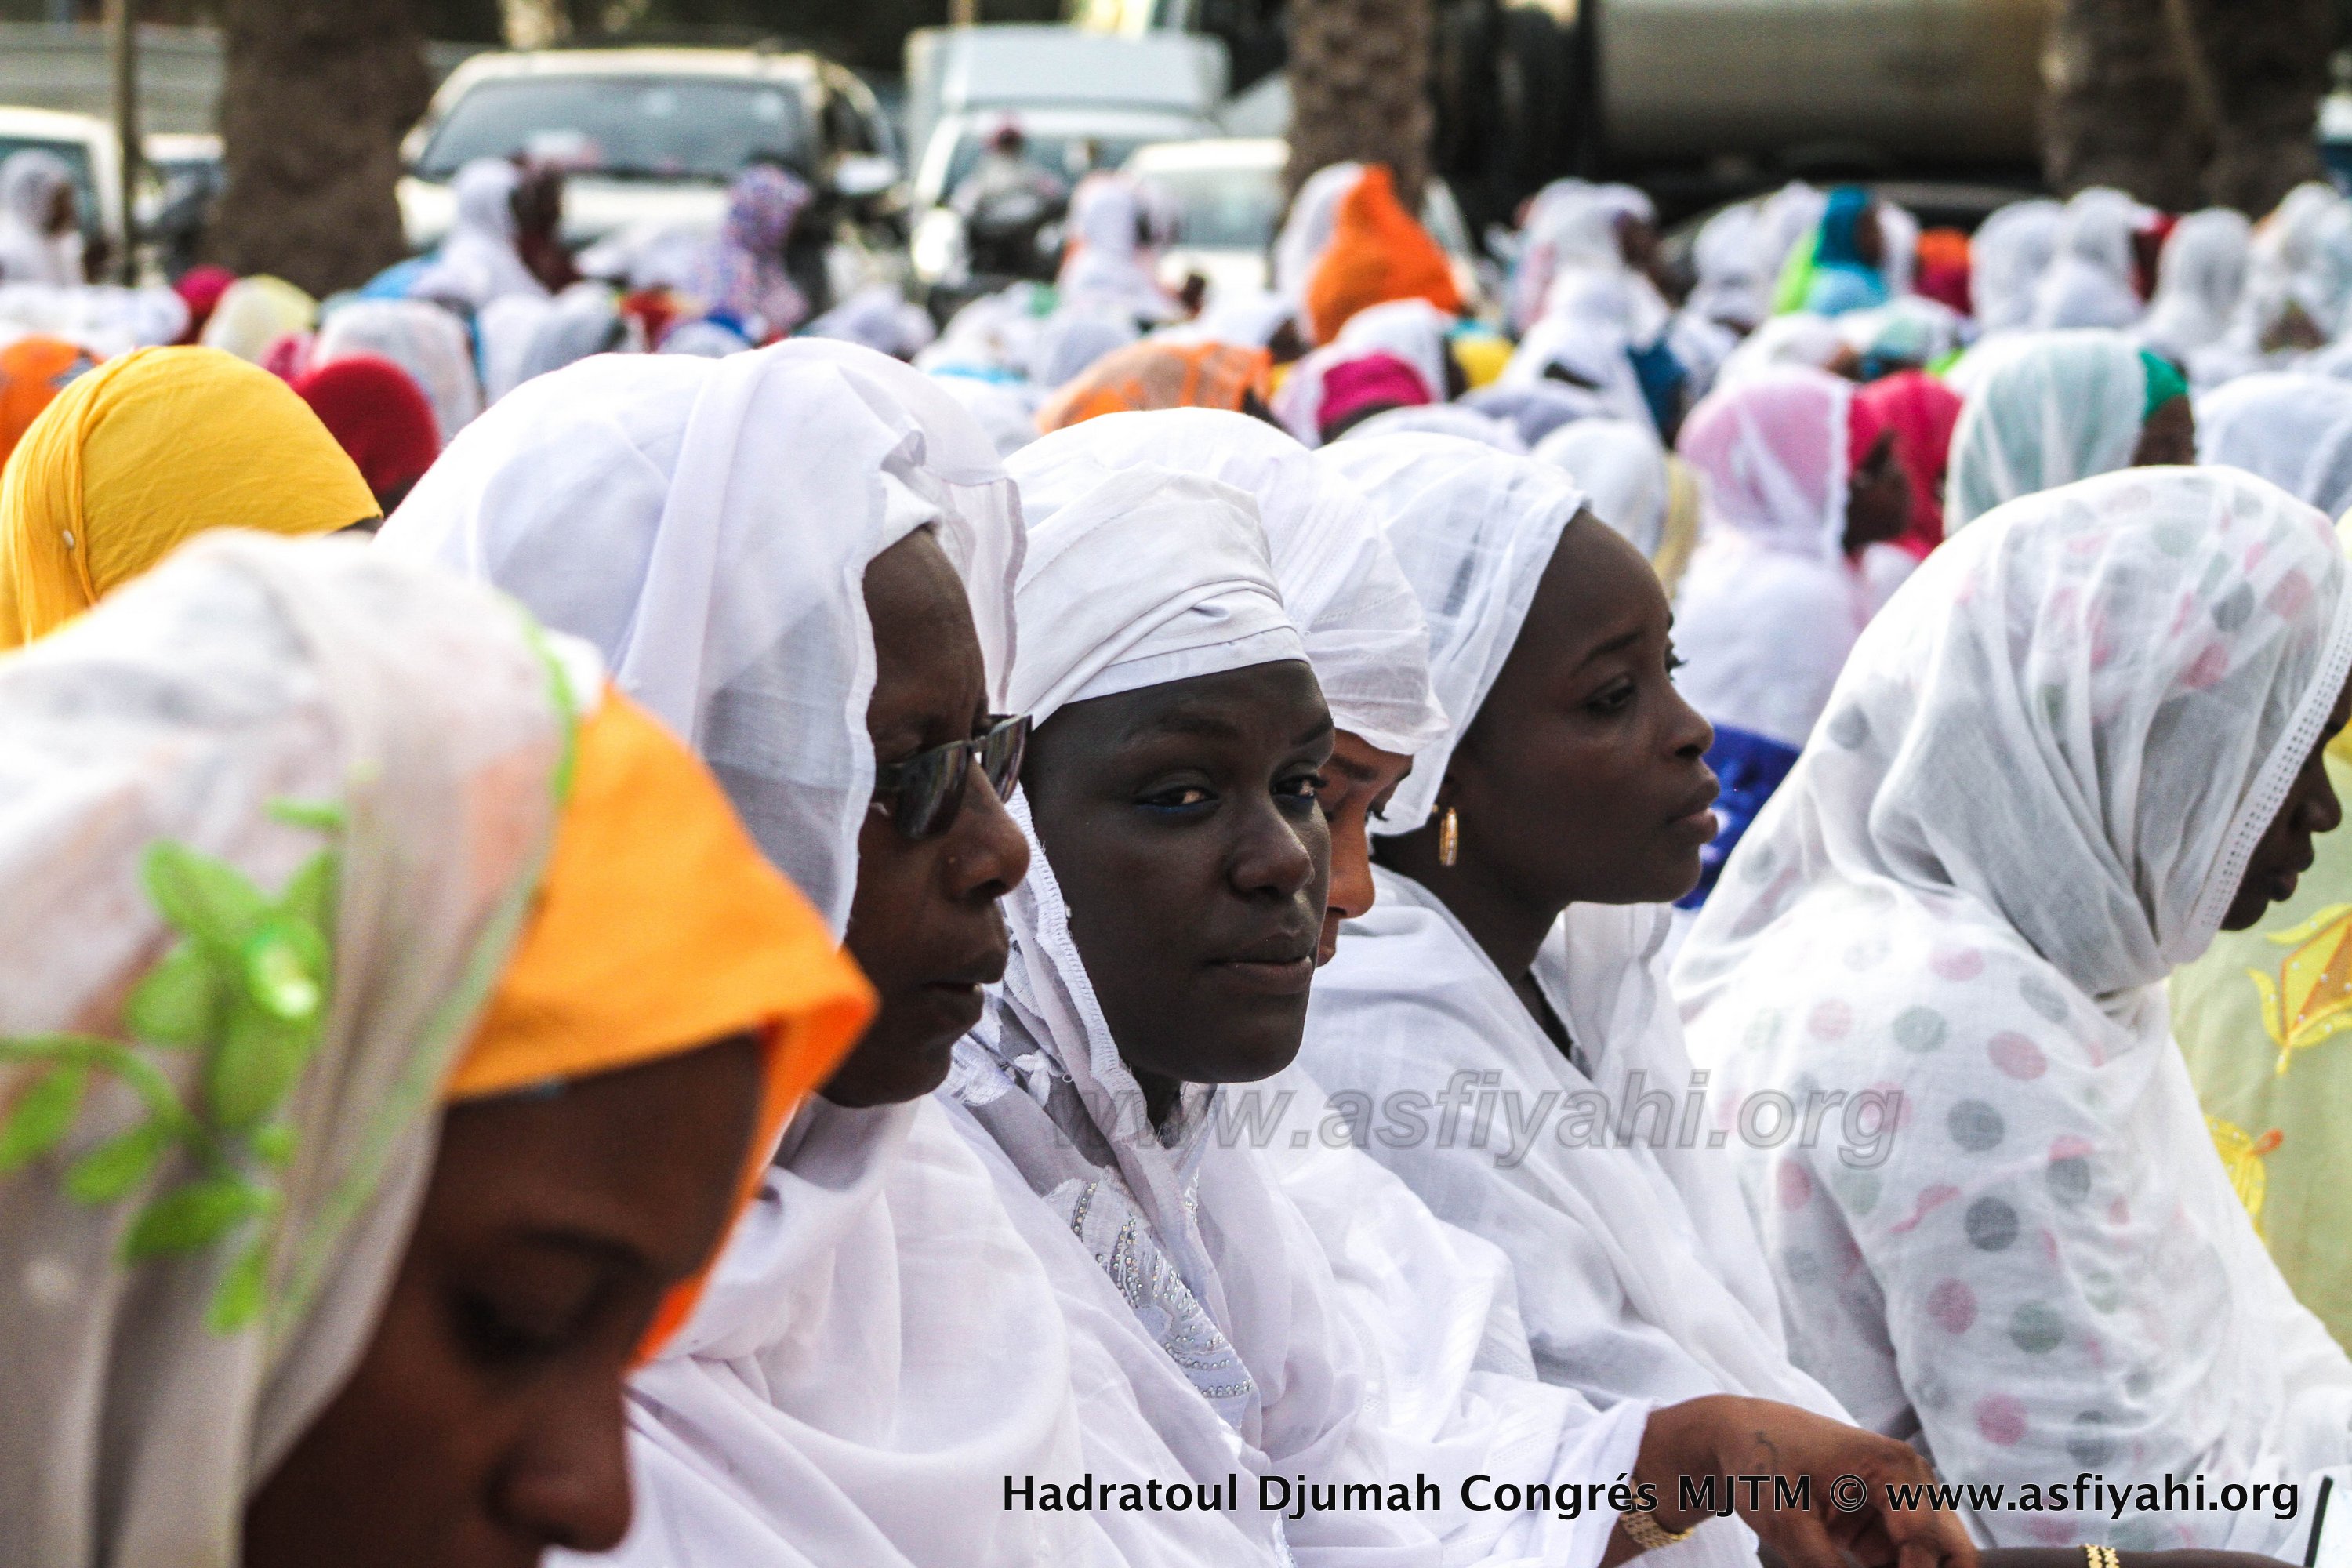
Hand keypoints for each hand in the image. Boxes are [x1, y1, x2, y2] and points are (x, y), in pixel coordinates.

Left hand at [1610, 1395, 1976, 1567]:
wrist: (1735, 1439)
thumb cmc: (1761, 1464)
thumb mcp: (1788, 1524)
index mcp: (1896, 1468)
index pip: (1927, 1540)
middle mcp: (1911, 1481)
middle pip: (1952, 1550)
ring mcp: (1901, 1502)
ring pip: (1934, 1559)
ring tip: (1855, 1563)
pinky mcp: (1884, 1524)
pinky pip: (1906, 1562)